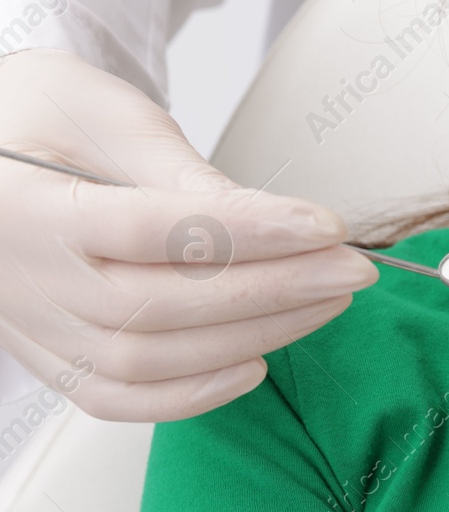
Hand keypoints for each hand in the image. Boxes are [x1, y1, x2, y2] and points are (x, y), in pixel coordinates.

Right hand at [0, 48, 374, 421]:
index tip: (327, 225)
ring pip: (149, 359)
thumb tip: (261, 218)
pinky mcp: (50, 354)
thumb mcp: (102, 112)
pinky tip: (258, 363)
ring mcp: (34, 327)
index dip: (251, 232)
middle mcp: (25, 281)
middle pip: (162, 304)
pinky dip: (191, 395)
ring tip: (326, 301)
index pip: (156, 230)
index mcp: (30, 207)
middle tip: (352, 267)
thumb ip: (174, 167)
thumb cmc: (36, 115)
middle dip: (274, 289)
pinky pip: (116, 399)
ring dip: (252, 335)